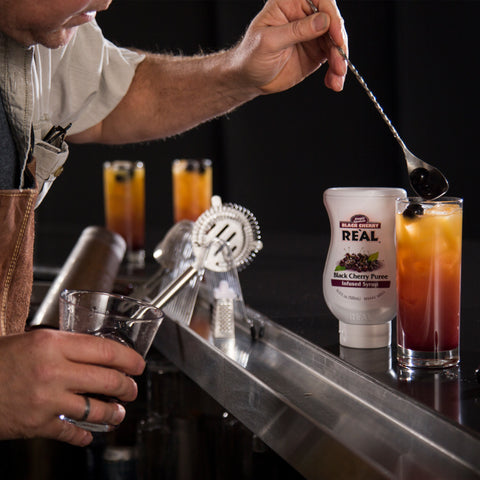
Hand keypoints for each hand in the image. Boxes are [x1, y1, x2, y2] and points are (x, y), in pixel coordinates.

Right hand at [0, 329, 144, 445]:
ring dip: (114, 412)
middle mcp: (53, 370)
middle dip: (128, 386)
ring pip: (96, 408)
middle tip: (132, 389)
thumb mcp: (31, 339)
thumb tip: (95, 351)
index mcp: (52, 343)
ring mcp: (46, 399)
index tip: (139, 364)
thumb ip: (64, 345)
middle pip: (107, 379)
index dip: (129, 358)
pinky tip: (88, 435)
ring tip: (118, 412)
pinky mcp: (36, 424)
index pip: (105, 350)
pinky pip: (70, 431)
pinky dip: (84, 435)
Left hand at [232, 0, 347, 93]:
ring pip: (336, 43)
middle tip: (339, 65)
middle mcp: (305, 15)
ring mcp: (313, 34)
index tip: (336, 37)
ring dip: (340, 61)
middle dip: (339, 45)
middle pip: (333, 23)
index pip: (320, 1)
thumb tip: (323, 21)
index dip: (332, 17)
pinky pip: (333, 59)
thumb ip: (296, 31)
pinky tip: (333, 82)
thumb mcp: (269, 42)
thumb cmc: (250, 55)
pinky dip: (335, 71)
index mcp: (290, 3)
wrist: (248, 78)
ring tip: (337, 78)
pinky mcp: (316, 53)